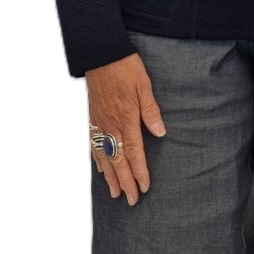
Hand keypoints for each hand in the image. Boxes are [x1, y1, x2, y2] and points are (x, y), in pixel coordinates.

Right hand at [86, 53, 165, 205]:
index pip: (134, 152)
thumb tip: (160, 133)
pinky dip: (97, 159)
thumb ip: (151, 110)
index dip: (139, 172)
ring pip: (104, 156)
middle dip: (125, 182)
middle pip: (118, 160)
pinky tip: (100, 167)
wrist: (101, 53)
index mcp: (126, 118)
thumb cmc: (125, 66)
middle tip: (131, 200)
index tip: (143, 188)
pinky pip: (94, 144)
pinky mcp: (93, 116)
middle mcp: (110, 124)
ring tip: (115, 192)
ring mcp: (100, 122)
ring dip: (110, 176)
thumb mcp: (144, 84)